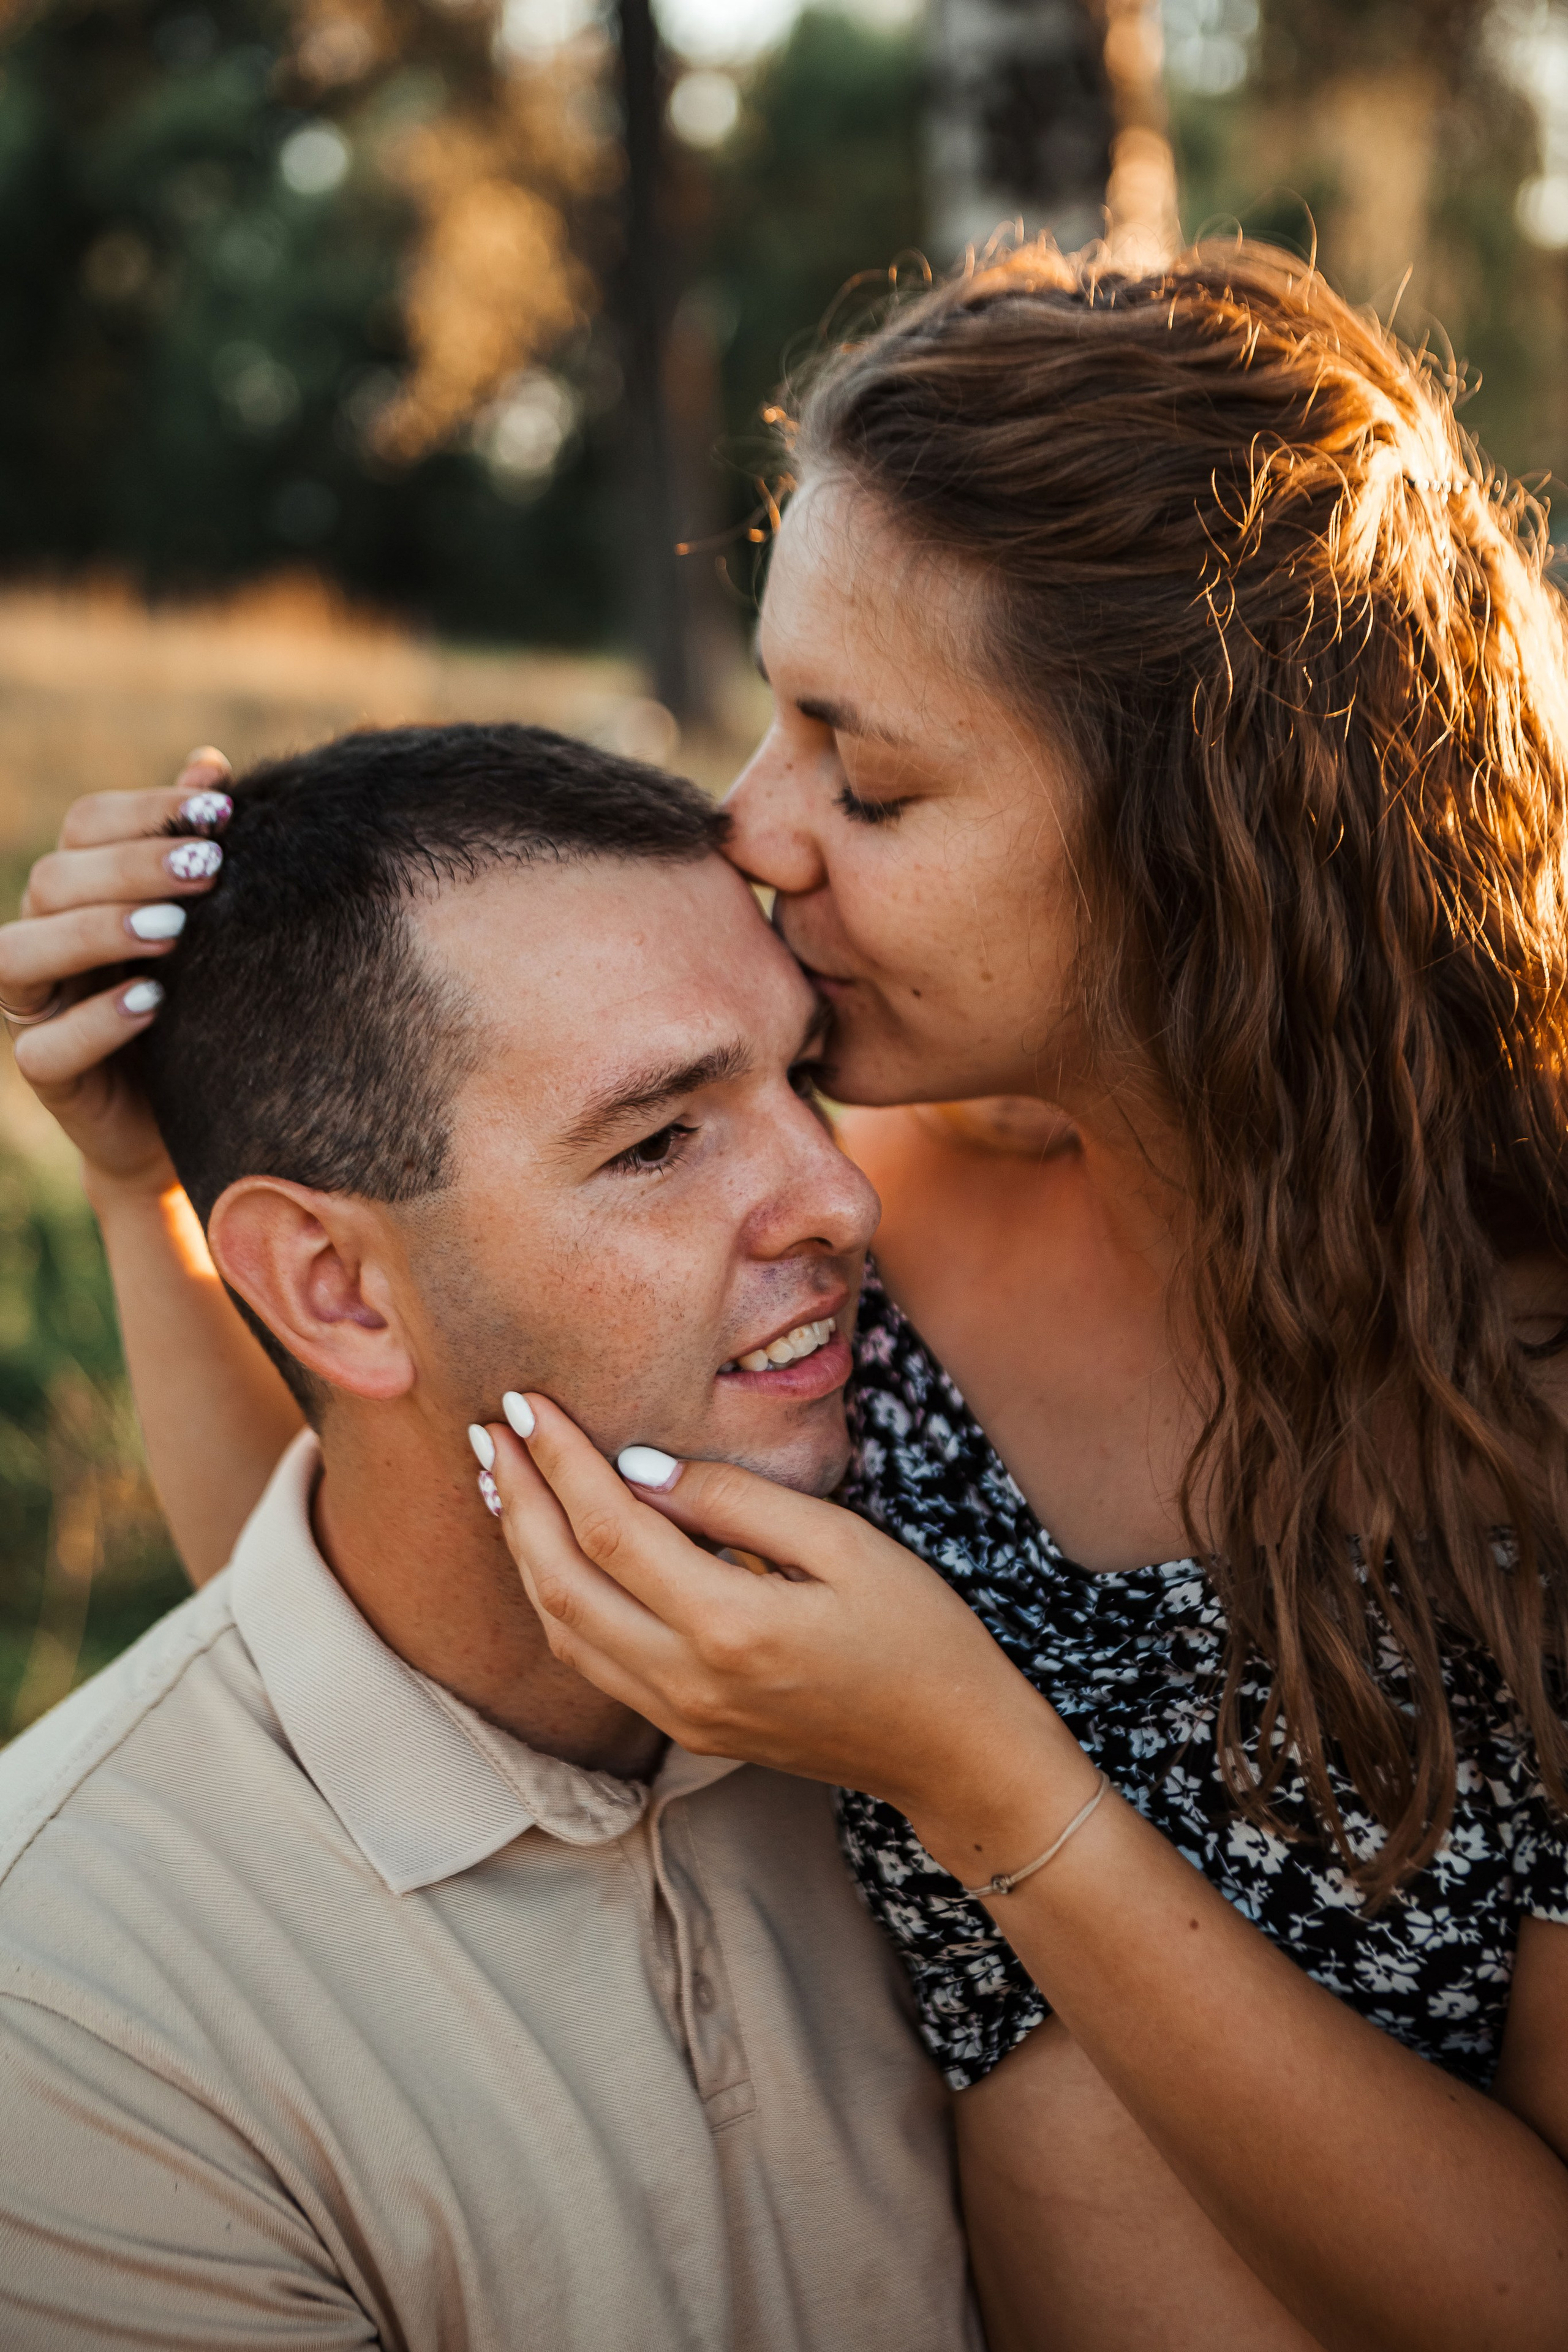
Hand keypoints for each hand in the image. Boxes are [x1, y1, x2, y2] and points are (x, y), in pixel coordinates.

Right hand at [0, 750, 231, 1192]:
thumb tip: (210, 763)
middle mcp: (43, 938)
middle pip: (54, 880)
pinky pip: (46, 1046)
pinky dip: (98, 1020)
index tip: (223, 812)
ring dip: (98, 933)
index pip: (86, 826)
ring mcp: (34, 1007)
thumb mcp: (207, 922)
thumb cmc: (202, 1000)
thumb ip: (191, 848)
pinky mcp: (46, 1074)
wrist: (202, 1110)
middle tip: (209, 869)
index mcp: (78, 890)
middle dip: (131, 867)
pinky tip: (154, 1002)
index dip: (145, 812)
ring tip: (175, 930)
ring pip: (23, 953)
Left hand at [482, 1396, 1090, 1865]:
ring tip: (501, 1480)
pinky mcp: (686, 1730)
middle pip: (562, 1583)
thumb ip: (734, 1501)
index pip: (610, 1529)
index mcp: (731, 1625)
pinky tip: (548, 1553)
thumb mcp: (843, 1544)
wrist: (950, 1749)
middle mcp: (688, 1681)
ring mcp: (681, 1716)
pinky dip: (556, 1599)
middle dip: (519, 1500)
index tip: (528, 1401)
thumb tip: (637, 1467)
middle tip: (490, 1428)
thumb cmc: (917, 1633)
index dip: (560, 1459)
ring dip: (523, 1552)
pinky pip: (593, 1662)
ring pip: (563, 1631)